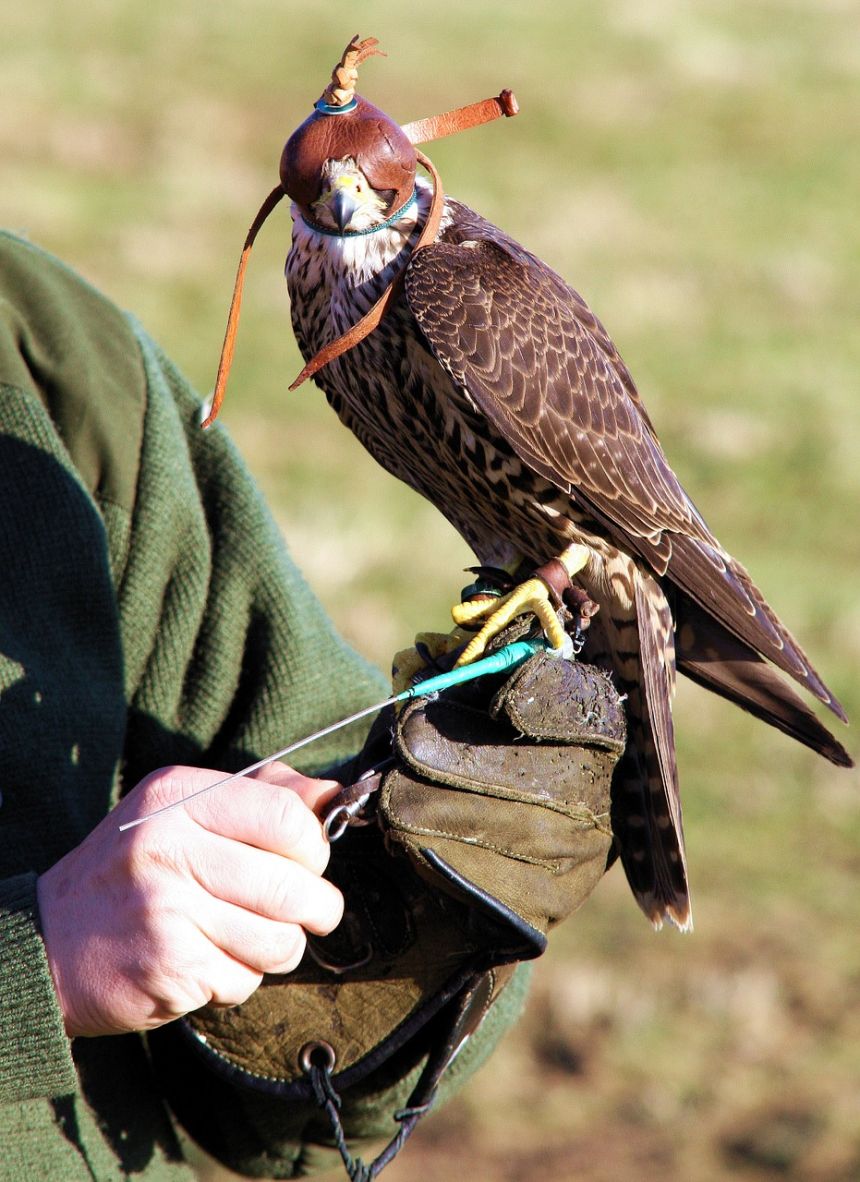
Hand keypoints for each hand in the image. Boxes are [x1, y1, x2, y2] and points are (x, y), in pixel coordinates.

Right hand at [36, 762, 342, 1036]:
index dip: (313, 846)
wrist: (50, 941)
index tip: (306, 861)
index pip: (287, 817)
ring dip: (277, 947)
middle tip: (303, 910)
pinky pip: (245, 980)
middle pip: (293, 886)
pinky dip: (237, 978)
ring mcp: (167, 911)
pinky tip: (206, 960)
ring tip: (245, 936)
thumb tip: (332, 796)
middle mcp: (169, 848)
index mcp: (176, 798)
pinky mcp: (169, 968)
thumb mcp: (182, 809)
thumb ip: (261, 795)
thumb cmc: (134, 868)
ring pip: (279, 941)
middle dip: (315, 907)